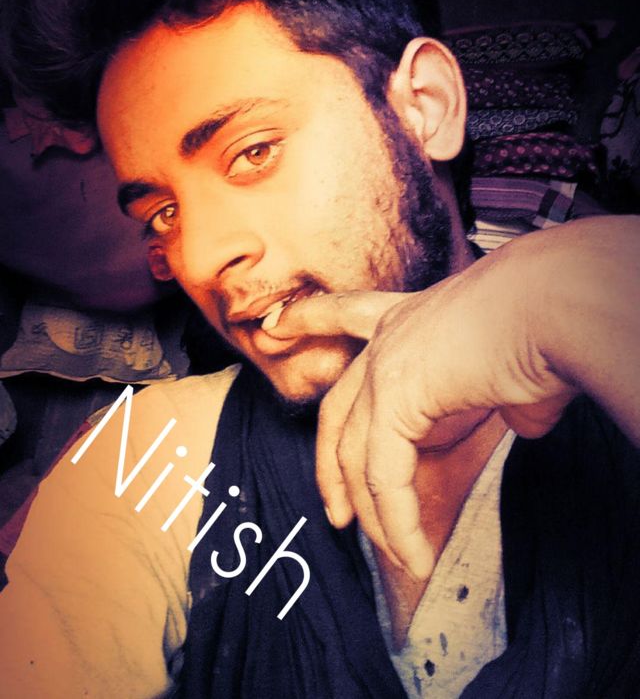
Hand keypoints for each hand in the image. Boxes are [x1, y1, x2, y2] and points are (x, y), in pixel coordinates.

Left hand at [270, 217, 639, 577]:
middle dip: (330, 467)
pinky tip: (417, 555)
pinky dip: (400, 523)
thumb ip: (505, 395)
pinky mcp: (394, 399)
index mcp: (411, 318)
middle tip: (337, 514)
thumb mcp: (516, 368)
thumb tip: (522, 419)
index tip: (274, 325)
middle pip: (337, 410)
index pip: (346, 314)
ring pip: (357, 454)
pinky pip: (386, 476)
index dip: (309, 320)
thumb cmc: (549, 325)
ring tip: (398, 556)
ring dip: (375, 515)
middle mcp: (388, 337)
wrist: (557, 306)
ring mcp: (385, 366)